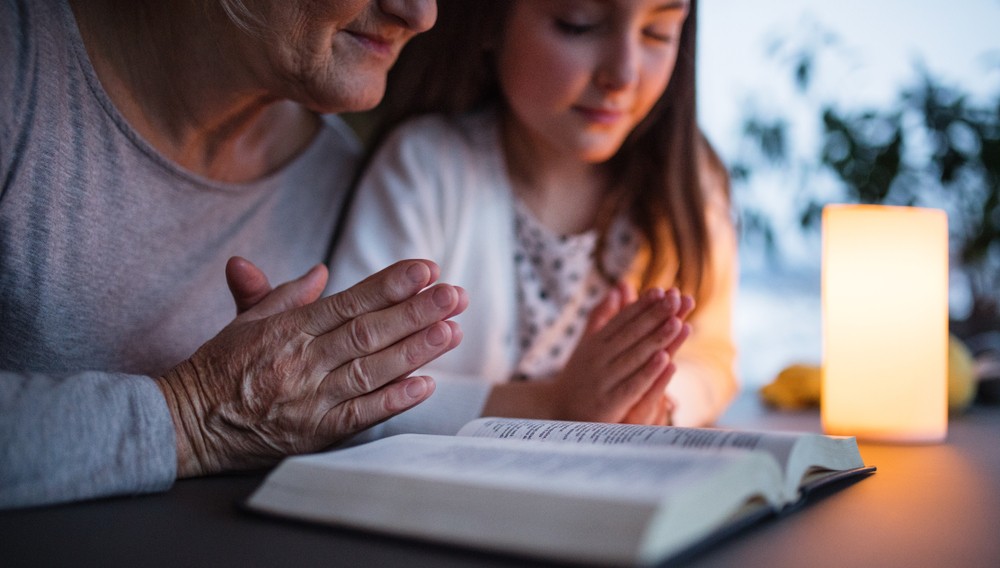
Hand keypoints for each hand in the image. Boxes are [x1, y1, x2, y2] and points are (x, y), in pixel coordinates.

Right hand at [155, 259, 467, 477]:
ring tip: (451, 330)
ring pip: (370, 370)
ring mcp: (310, 399)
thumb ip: (284, 294)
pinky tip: (425, 384)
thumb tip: (320, 270)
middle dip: (416, 312)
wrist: (187, 423)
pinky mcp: (314, 433)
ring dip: (415, 350)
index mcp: (288, 329)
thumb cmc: (219, 368)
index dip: (390, 284)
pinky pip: (358, 416)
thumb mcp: (245, 321)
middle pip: (368, 332)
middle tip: (455, 295)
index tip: (426, 269)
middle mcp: (302, 361)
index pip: (349, 301)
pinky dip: (393, 401)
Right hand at [483, 283, 691, 423]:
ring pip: (634, 356)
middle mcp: (598, 358)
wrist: (557, 412)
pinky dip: (648, 372)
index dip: (642, 305)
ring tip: (676, 322)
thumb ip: (602, 316)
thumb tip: (619, 287)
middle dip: (654, 316)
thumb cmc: (578, 375)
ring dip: (656, 339)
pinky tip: (666, 360)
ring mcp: (603, 380)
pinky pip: (632, 385)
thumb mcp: (587, 343)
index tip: (662, 291)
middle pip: (631, 334)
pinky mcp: (609, 403)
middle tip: (676, 299)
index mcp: (595, 343)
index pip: (622, 320)